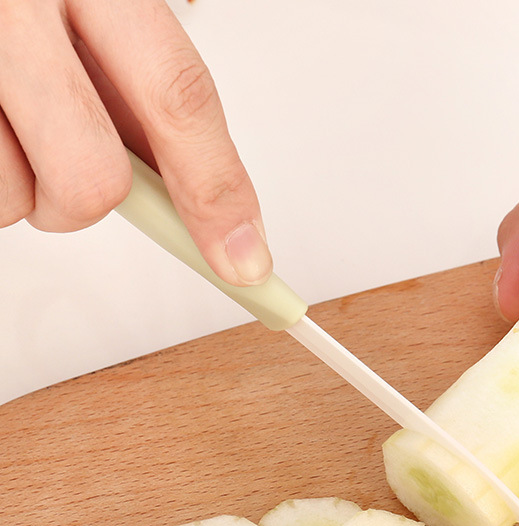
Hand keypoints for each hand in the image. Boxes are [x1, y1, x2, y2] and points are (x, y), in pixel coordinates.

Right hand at [0, 0, 270, 285]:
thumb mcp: (93, 15)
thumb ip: (142, 97)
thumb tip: (202, 201)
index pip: (180, 97)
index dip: (217, 190)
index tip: (244, 258)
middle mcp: (19, 5)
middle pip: (93, 176)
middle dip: (86, 204)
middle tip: (63, 174)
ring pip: (18, 200)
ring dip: (22, 191)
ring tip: (4, 127)